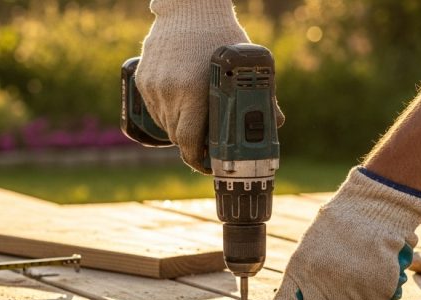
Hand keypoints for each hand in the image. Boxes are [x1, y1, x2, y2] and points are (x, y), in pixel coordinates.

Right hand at [137, 0, 282, 172]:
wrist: (188, 8)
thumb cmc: (220, 35)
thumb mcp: (243, 64)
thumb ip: (262, 95)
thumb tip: (276, 123)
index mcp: (194, 91)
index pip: (188, 141)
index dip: (197, 159)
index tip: (207, 164)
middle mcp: (170, 91)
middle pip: (177, 137)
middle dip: (192, 145)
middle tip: (207, 144)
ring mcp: (154, 86)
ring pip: (165, 124)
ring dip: (179, 129)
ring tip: (195, 121)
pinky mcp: (144, 80)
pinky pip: (154, 109)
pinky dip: (167, 113)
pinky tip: (181, 106)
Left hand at [251, 167, 420, 299]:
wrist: (373, 209)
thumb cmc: (340, 233)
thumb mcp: (311, 252)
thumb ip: (305, 284)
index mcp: (300, 271)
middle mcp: (321, 281)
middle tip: (339, 299)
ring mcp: (349, 287)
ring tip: (359, 285)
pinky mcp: (376, 290)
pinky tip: (377, 284)